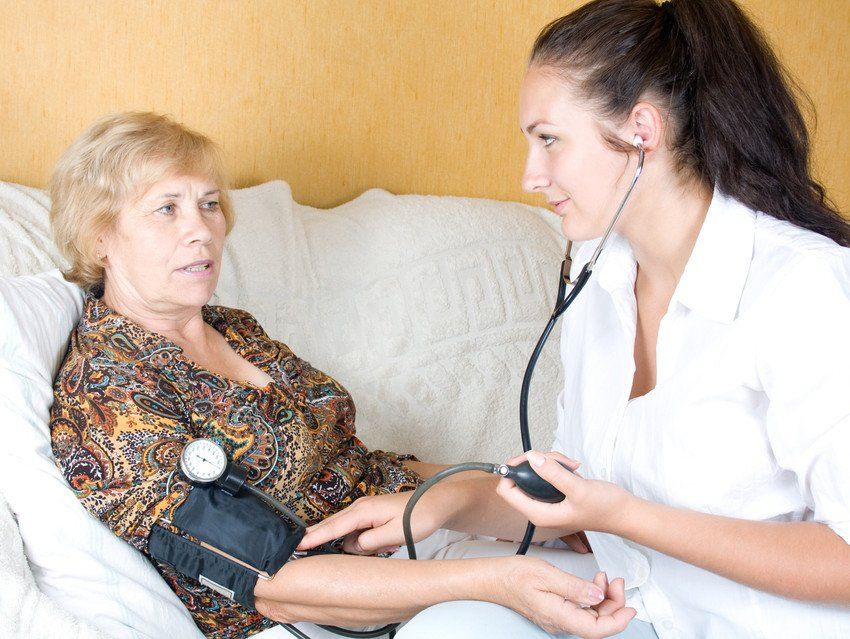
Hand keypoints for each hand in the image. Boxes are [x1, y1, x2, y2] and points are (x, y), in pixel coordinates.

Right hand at [297, 491, 443, 554]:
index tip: (297, 546)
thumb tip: (352, 548)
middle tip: (308, 554)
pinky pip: (357, 532)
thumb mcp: (393, 535)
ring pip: (347, 532)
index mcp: (363, 511)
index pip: (333, 527)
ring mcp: (364, 510)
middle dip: (323, 541)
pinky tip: (385, 545)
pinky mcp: (370, 515)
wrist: (435, 504)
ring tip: (385, 547)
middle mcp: (360, 507)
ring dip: (357, 546)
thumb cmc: (418, 517)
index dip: (314, 538)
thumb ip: (369, 543)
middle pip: (333, 527)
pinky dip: (364, 542)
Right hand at [495, 557, 634, 637]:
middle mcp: (560, 622)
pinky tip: (593, 584)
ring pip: (591, 617)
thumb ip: (575, 587)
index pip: (596, 630)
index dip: (618, 621)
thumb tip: (598, 596)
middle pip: (597, 623)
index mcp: (559, 616)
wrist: (493, 578)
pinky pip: (582, 611)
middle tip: (616, 581)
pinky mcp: (557, 611)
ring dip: (604, 599)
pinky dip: (592, 597)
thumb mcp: (546, 574)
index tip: (631, 608)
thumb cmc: (513, 575)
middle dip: (614, 603)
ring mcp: (558, 618)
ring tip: (605, 579)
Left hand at [497, 451, 632, 534]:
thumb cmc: (605, 508)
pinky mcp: (557, 494)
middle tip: (555, 459)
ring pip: (535, 473)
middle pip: (520, 478)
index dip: (512, 471)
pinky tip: (572, 468)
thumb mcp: (578, 489)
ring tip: (569, 464)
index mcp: (539, 514)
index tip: (528, 458)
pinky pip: (547, 474)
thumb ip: (553, 474)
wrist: (625, 513)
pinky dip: (557, 466)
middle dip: (535, 463)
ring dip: (550, 462)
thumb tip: (531, 458)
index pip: (507, 491)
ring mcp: (548, 501)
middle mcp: (540, 509)